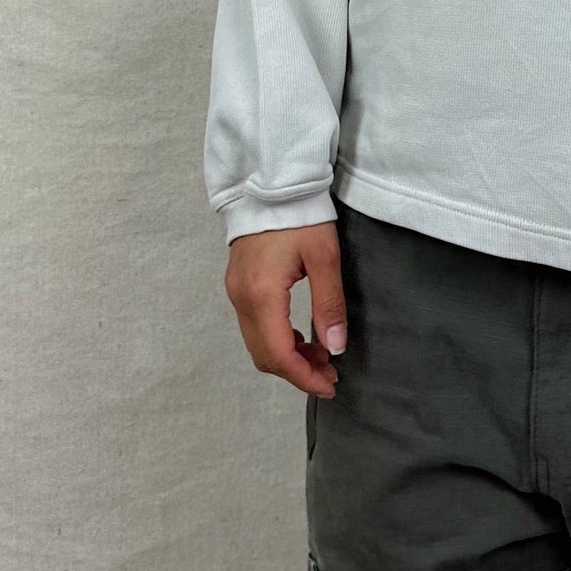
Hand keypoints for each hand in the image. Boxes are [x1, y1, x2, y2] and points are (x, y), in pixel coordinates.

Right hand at [223, 221, 347, 397]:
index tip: (330, 386)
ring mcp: (236, 293)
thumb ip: (328, 304)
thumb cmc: (301, 216)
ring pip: (258, 344)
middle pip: (264, 355)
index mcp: (261, 295)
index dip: (304, 377)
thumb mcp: (325, 258)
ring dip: (289, 358)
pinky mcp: (239, 286)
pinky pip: (255, 328)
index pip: (279, 354)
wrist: (271, 184)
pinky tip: (304, 338)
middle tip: (331, 375)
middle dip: (297, 372)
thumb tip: (335, 348)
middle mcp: (241, 299)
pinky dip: (279, 341)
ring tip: (323, 357)